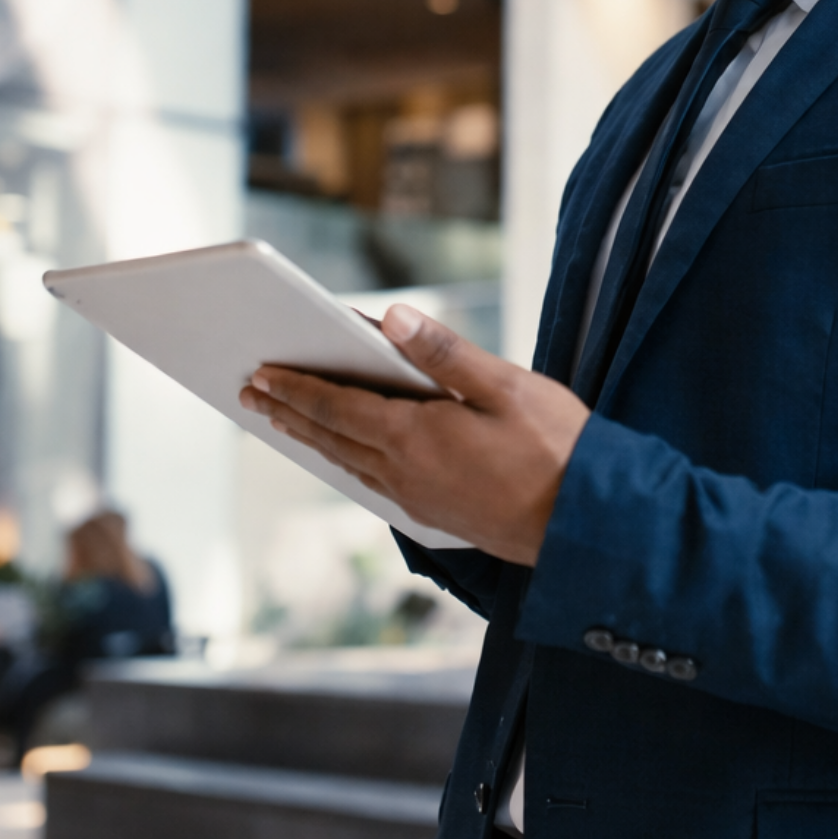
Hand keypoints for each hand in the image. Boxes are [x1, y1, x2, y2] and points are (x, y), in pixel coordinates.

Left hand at [238, 305, 589, 565]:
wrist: (586, 524)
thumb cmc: (556, 448)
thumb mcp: (505, 385)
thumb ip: (444, 352)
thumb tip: (393, 314)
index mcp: (416, 437)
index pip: (337, 407)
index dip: (296, 387)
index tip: (261, 372)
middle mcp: (404, 473)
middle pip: (331, 438)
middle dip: (289, 412)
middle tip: (251, 394)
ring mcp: (418, 500)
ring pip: (350, 463)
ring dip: (313, 439)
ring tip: (285, 421)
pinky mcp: (436, 516)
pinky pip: (373, 483)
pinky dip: (347, 461)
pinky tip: (348, 456)